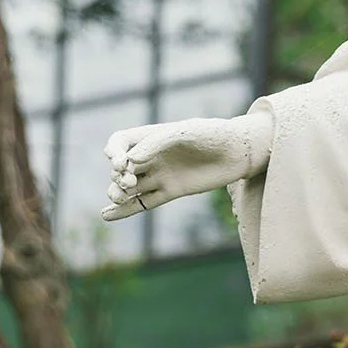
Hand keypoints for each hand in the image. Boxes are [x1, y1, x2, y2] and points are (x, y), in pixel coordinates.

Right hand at [101, 114, 271, 221]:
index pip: (120, 142)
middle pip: (121, 167)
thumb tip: (131, 160)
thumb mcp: (188, 132)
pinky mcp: (171, 191)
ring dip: (117, 192)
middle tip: (130, 181)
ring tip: (119, 196)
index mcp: (152, 136)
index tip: (118, 162)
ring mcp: (160, 174)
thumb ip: (159, 142)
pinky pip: (143, 202)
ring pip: (129, 187)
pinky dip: (124, 210)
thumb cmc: (215, 134)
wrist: (240, 152)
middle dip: (118, 175)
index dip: (113, 151)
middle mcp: (152, 155)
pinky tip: (107, 215)